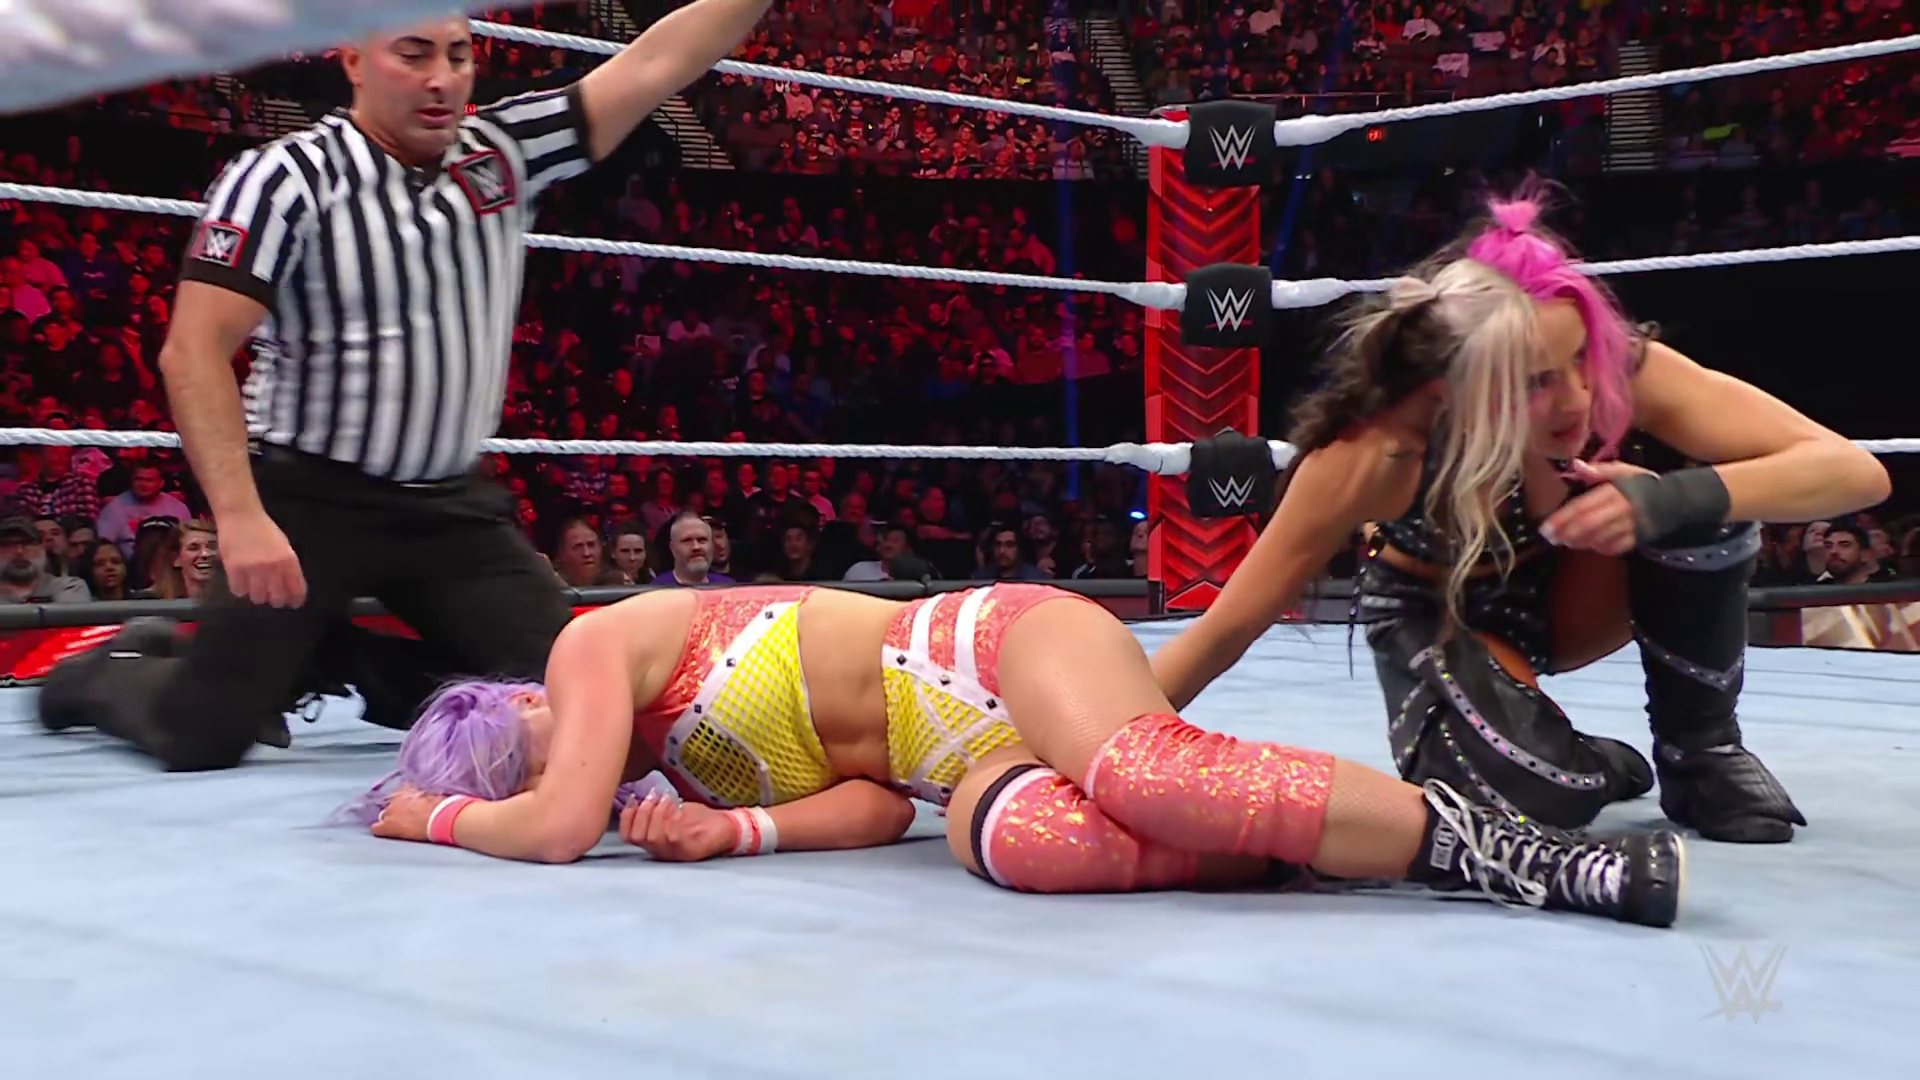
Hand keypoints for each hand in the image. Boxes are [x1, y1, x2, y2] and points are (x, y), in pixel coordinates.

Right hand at [219, 509, 306, 606]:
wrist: (241, 516)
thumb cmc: (264, 529)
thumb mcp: (284, 546)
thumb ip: (288, 566)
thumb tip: (291, 587)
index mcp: (289, 561)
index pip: (297, 589)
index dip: (295, 599)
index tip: (293, 603)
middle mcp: (273, 567)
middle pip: (277, 598)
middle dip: (276, 600)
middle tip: (272, 597)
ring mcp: (253, 569)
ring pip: (258, 597)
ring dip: (257, 595)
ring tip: (255, 587)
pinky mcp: (234, 569)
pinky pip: (239, 591)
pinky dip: (240, 589)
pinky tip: (241, 582)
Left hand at [371, 788, 440, 842]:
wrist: (440, 818)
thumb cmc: (442, 807)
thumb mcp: (434, 798)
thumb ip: (426, 798)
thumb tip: (427, 801)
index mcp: (409, 789)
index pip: (402, 790)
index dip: (405, 799)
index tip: (411, 803)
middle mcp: (396, 798)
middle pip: (391, 804)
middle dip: (397, 810)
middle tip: (407, 816)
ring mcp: (390, 811)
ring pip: (383, 816)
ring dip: (390, 819)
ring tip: (399, 826)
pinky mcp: (387, 826)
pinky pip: (376, 828)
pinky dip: (380, 830)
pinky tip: (386, 833)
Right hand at [618, 792, 738, 861]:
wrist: (731, 828)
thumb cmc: (701, 820)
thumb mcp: (676, 812)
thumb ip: (658, 810)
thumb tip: (641, 795)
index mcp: (656, 844)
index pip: (629, 837)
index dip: (626, 817)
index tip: (633, 798)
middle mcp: (663, 853)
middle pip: (638, 837)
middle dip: (642, 813)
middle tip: (653, 796)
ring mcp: (677, 853)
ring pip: (654, 837)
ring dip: (657, 813)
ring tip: (666, 798)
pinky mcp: (691, 850)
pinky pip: (673, 836)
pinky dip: (671, 818)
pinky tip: (677, 806)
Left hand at [1541, 459, 1654, 555]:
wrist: (1673, 500)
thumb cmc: (1641, 484)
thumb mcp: (1622, 471)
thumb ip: (1599, 470)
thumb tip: (1576, 466)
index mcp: (1613, 491)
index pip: (1582, 507)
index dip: (1561, 519)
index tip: (1545, 529)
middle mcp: (1620, 510)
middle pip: (1588, 526)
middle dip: (1566, 534)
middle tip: (1552, 539)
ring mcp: (1630, 526)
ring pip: (1599, 539)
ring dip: (1580, 542)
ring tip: (1567, 542)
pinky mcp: (1637, 538)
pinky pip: (1614, 547)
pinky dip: (1600, 548)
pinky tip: (1591, 544)